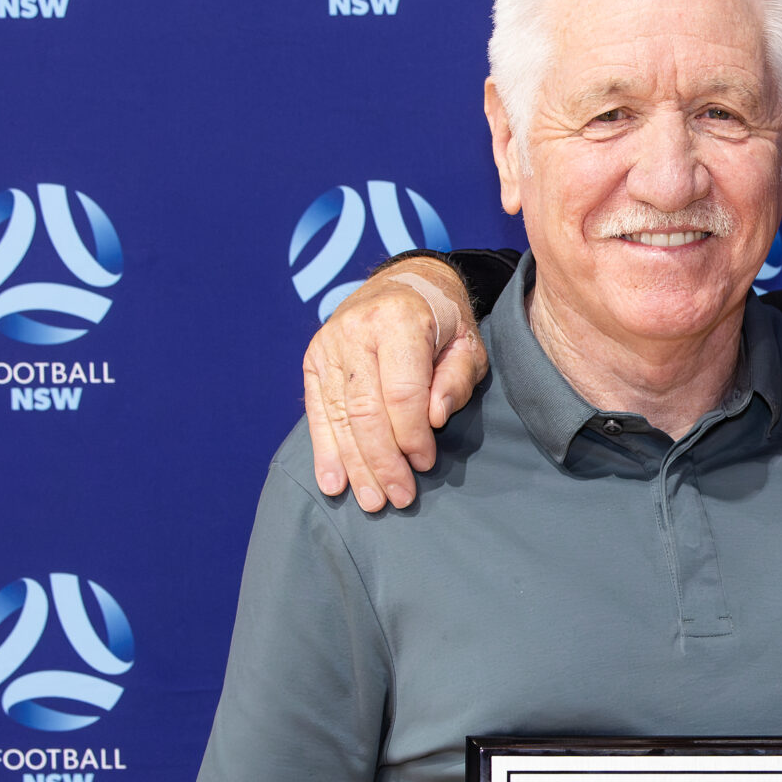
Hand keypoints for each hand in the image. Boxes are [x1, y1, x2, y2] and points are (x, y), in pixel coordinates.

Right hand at [302, 257, 488, 511]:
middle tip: (398, 498)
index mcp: (399, 319)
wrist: (404, 280)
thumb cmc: (444, 320)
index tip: (425, 464)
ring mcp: (328, 345)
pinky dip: (325, 451)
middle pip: (366, 411)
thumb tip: (433, 419)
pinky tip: (333, 483)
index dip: (412, 436)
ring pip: (340, 417)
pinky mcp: (313, 360)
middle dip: (383, 461)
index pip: (401, 393)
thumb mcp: (469, 343)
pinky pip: (318, 412)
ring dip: (356, 465)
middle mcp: (356, 330)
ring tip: (371, 501)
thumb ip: (457, 380)